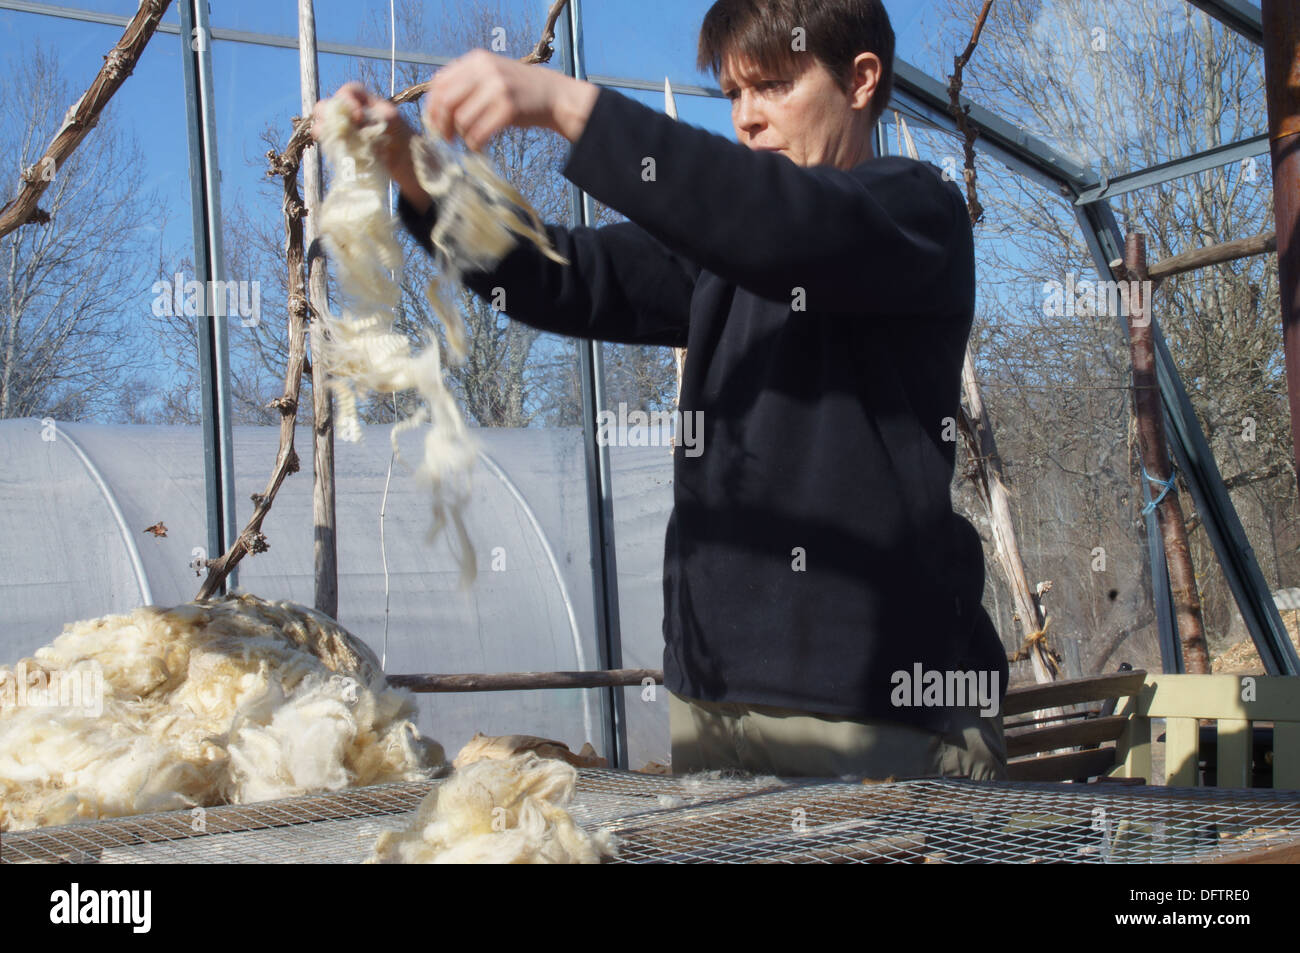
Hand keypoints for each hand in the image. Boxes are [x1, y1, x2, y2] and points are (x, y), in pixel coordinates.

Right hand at [311, 82, 430, 211]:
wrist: (408, 164)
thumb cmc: (404, 138)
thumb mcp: (393, 123)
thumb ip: (376, 117)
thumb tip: (358, 120)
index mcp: (366, 102)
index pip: (350, 91)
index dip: (347, 99)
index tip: (357, 116)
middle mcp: (352, 114)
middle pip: (330, 106)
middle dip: (327, 113)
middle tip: (332, 126)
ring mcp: (346, 131)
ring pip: (325, 124)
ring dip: (323, 128)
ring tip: (326, 136)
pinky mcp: (345, 148)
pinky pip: (330, 142)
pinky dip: (329, 144)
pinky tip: (332, 148)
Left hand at [424, 49, 597, 150]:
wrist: (552, 94)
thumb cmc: (516, 89)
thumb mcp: (490, 74)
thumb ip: (465, 82)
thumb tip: (435, 105)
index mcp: (476, 60)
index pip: (440, 83)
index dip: (432, 106)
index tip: (434, 123)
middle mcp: (485, 70)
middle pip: (447, 102)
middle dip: (442, 124)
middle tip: (446, 138)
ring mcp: (498, 88)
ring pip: (462, 120)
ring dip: (461, 136)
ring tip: (469, 141)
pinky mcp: (508, 109)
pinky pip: (479, 132)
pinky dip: (475, 144)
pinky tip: (479, 146)